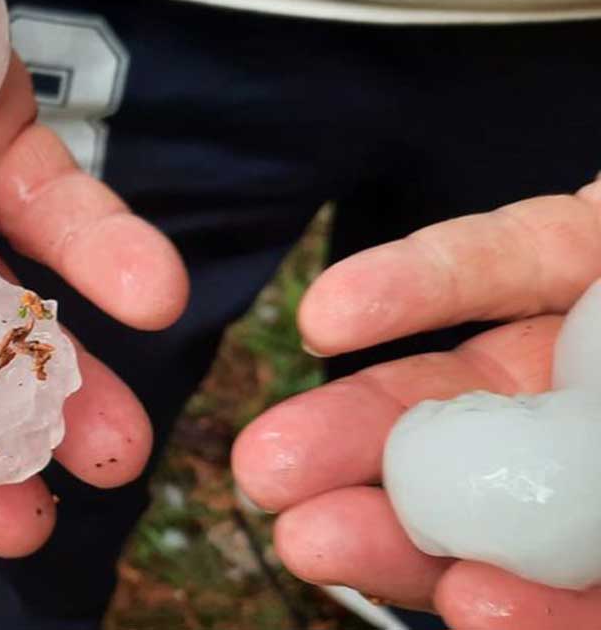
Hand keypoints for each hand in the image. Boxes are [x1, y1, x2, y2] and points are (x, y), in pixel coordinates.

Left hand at [233, 180, 600, 627]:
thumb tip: (537, 559)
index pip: (576, 575)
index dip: (530, 604)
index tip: (466, 602)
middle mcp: (595, 433)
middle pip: (486, 494)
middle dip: (393, 523)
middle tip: (300, 540)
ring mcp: (580, 341)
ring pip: (455, 389)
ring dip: (360, 422)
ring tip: (266, 463)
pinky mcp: (564, 241)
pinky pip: (484, 261)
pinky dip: (410, 287)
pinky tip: (323, 319)